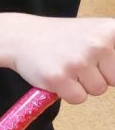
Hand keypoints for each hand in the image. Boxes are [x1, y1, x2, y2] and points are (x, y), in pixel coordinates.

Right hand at [0, 15, 114, 104]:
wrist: (23, 37)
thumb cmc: (63, 38)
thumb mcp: (96, 33)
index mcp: (112, 31)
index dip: (110, 66)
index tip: (97, 61)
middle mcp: (98, 44)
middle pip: (114, 80)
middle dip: (99, 77)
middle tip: (79, 63)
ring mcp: (78, 61)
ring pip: (97, 90)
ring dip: (82, 85)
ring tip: (67, 67)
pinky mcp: (59, 78)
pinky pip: (78, 98)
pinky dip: (67, 92)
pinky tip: (58, 76)